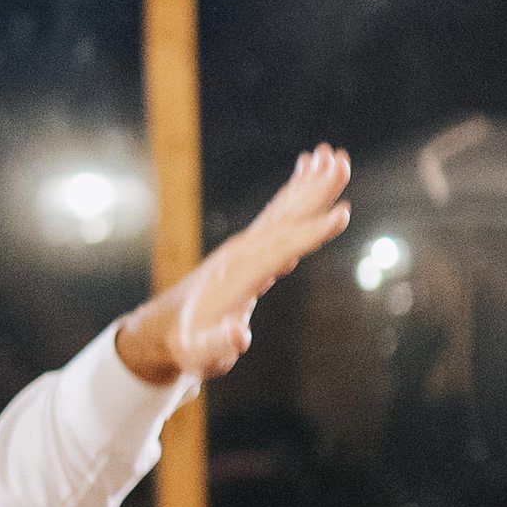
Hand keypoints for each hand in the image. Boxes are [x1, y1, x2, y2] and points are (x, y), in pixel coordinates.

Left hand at [113, 145, 350, 389]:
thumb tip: (240, 335)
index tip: (342, 215)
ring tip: (332, 153)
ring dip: (308, 182)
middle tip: (341, 161)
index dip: (310, 235)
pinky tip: (308, 168)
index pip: (280, 251)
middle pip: (285, 219)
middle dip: (314, 192)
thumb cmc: (187, 345)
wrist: (164, 329)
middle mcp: (242, 253)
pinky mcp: (248, 245)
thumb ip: (217, 344)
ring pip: (283, 210)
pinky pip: (276, 213)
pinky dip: (295, 191)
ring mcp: (244, 246)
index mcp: (238, 276)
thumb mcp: (199, 352)